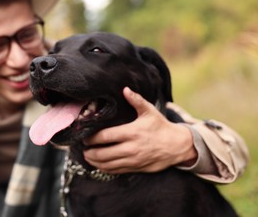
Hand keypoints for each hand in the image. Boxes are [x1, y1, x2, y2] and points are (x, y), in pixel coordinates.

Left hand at [83, 87, 197, 173]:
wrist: (177, 146)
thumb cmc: (161, 127)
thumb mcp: (149, 111)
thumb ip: (136, 100)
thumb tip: (125, 89)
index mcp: (132, 133)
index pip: (105, 137)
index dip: (92, 138)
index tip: (84, 136)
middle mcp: (131, 148)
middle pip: (103, 153)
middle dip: (89, 151)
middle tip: (83, 147)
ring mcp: (133, 160)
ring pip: (107, 164)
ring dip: (94, 161)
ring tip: (87, 156)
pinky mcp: (135, 168)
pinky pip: (115, 171)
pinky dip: (104, 168)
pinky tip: (99, 163)